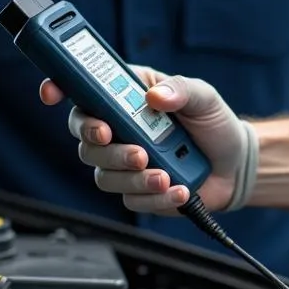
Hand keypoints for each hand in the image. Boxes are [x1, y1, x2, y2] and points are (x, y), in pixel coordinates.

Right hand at [40, 67, 257, 213]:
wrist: (235, 164)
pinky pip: (131, 199)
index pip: (83, 91)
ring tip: (164, 174)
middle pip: (86, 140)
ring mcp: (125, 162)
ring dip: (131, 176)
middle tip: (134, 150)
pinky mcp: (138, 191)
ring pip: (104, 174)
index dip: (60, 89)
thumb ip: (180, 89)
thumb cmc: (212, 122)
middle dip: (103, 145)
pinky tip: (179, 189)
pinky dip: (155, 196)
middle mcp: (119, 129)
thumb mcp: (203, 96)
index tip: (52, 93)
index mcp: (127, 96)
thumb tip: (155, 96)